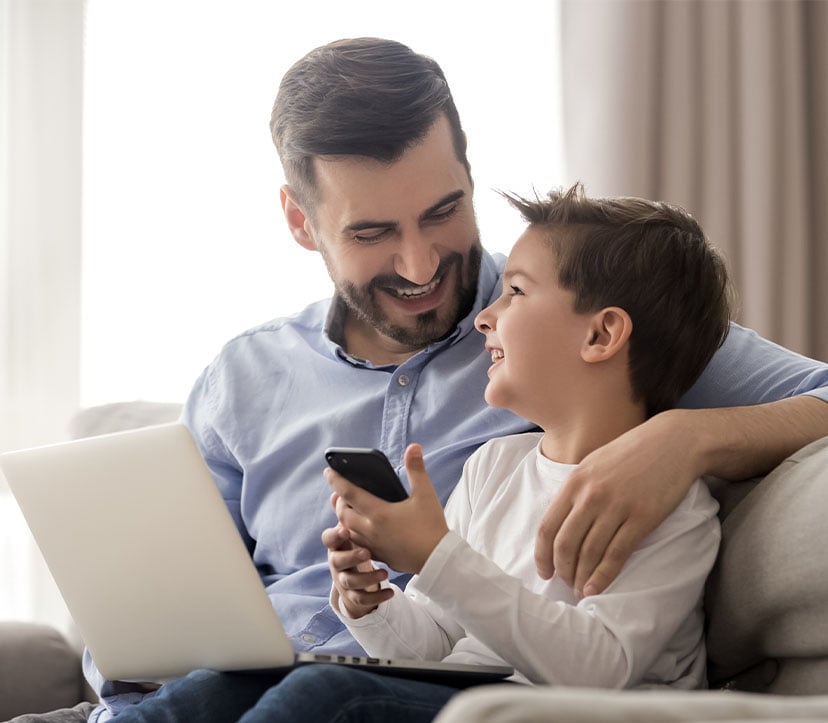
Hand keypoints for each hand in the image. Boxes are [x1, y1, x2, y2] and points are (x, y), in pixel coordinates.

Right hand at [322, 519, 392, 618]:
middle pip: (336, 561)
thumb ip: (348, 511)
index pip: (328, 538)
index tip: (346, 530)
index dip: (334, 535)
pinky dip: (377, 596)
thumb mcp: (353, 528)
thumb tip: (339, 491)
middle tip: (367, 552)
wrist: (355, 577)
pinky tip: (391, 592)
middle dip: (350, 556)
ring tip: (384, 572)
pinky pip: (362, 599)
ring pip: (349, 581)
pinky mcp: (354, 596)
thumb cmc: (356, 545)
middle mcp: (337, 563)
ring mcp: (344, 580)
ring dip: (366, 578)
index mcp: (337, 544)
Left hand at [325, 444, 448, 573]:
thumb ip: (416, 469)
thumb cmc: (432, 526)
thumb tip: (413, 447)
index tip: (328, 471)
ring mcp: (374, 545)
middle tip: (341, 492)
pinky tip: (362, 529)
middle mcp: (371, 530)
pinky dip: (355, 534)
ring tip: (349, 509)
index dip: (337, 480)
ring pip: (348, 531)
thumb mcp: (425, 494)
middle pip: (343, 515)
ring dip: (344, 519)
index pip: (349, 493)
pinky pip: (358, 545)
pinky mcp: (380, 556)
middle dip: (338, 502)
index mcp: (379, 513)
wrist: (438, 559)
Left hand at [535, 410, 701, 596]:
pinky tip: (596, 588)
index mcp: (574, 482)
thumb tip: (563, 522)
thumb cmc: (632, 453)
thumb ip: (577, 490)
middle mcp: (591, 496)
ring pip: (589, 553)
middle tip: (564, 584)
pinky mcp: (642, 518)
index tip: (543, 571)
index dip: (542, 555)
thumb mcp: (594, 463)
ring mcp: (616, 507)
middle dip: (561, 570)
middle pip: (565, 544)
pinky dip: (603, 576)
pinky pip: (617, 554)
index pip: (547, 526)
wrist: (673, 442)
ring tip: (580, 590)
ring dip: (581, 577)